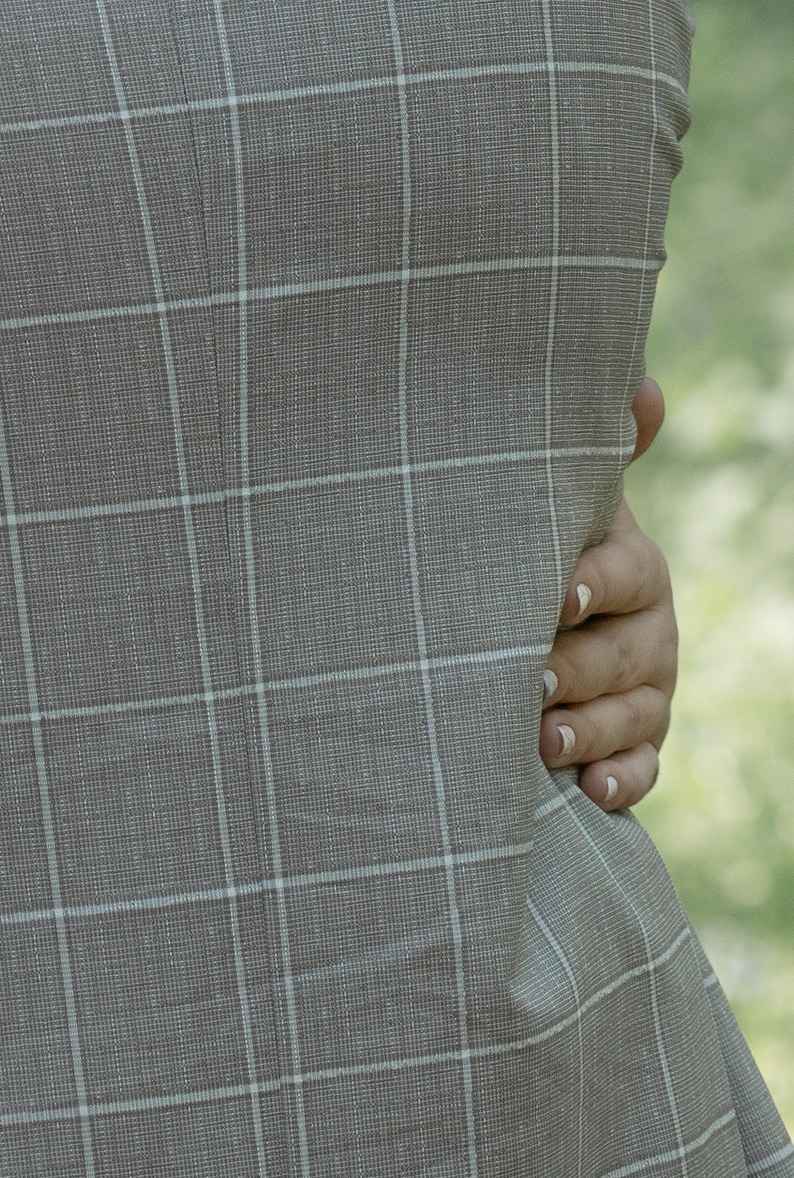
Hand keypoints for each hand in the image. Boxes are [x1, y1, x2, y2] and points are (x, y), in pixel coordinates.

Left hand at [541, 380, 675, 816]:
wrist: (539, 614)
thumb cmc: (539, 544)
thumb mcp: (559, 499)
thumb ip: (594, 453)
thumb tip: (641, 386)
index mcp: (633, 567)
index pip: (627, 573)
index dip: (597, 583)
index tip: (560, 593)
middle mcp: (650, 632)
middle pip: (625, 655)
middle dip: (578, 669)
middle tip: (527, 678)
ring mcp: (647, 693)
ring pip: (631, 717)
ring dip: (588, 730)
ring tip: (541, 740)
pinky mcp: (636, 745)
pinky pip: (641, 772)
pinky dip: (619, 782)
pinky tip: (589, 792)